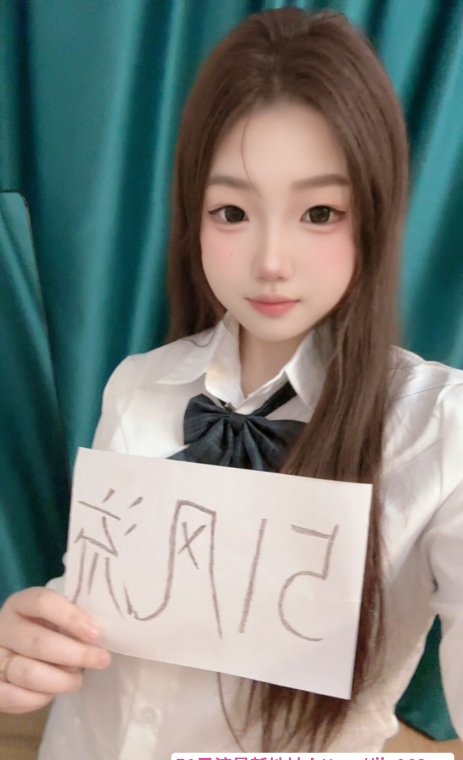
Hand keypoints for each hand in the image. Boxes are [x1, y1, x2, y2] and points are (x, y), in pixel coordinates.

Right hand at [0, 587, 110, 712]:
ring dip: (59, 680)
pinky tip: (53, 694)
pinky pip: (12, 697)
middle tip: (102, 660)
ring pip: (27, 673)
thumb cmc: (44, 630)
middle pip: (38, 642)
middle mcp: (4, 627)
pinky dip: (38, 699)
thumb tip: (98, 636)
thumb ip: (71, 620)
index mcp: (21, 604)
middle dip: (75, 654)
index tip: (96, 633)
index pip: (42, 602)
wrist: (14, 650)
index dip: (70, 617)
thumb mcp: (55, 617)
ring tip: (77, 680)